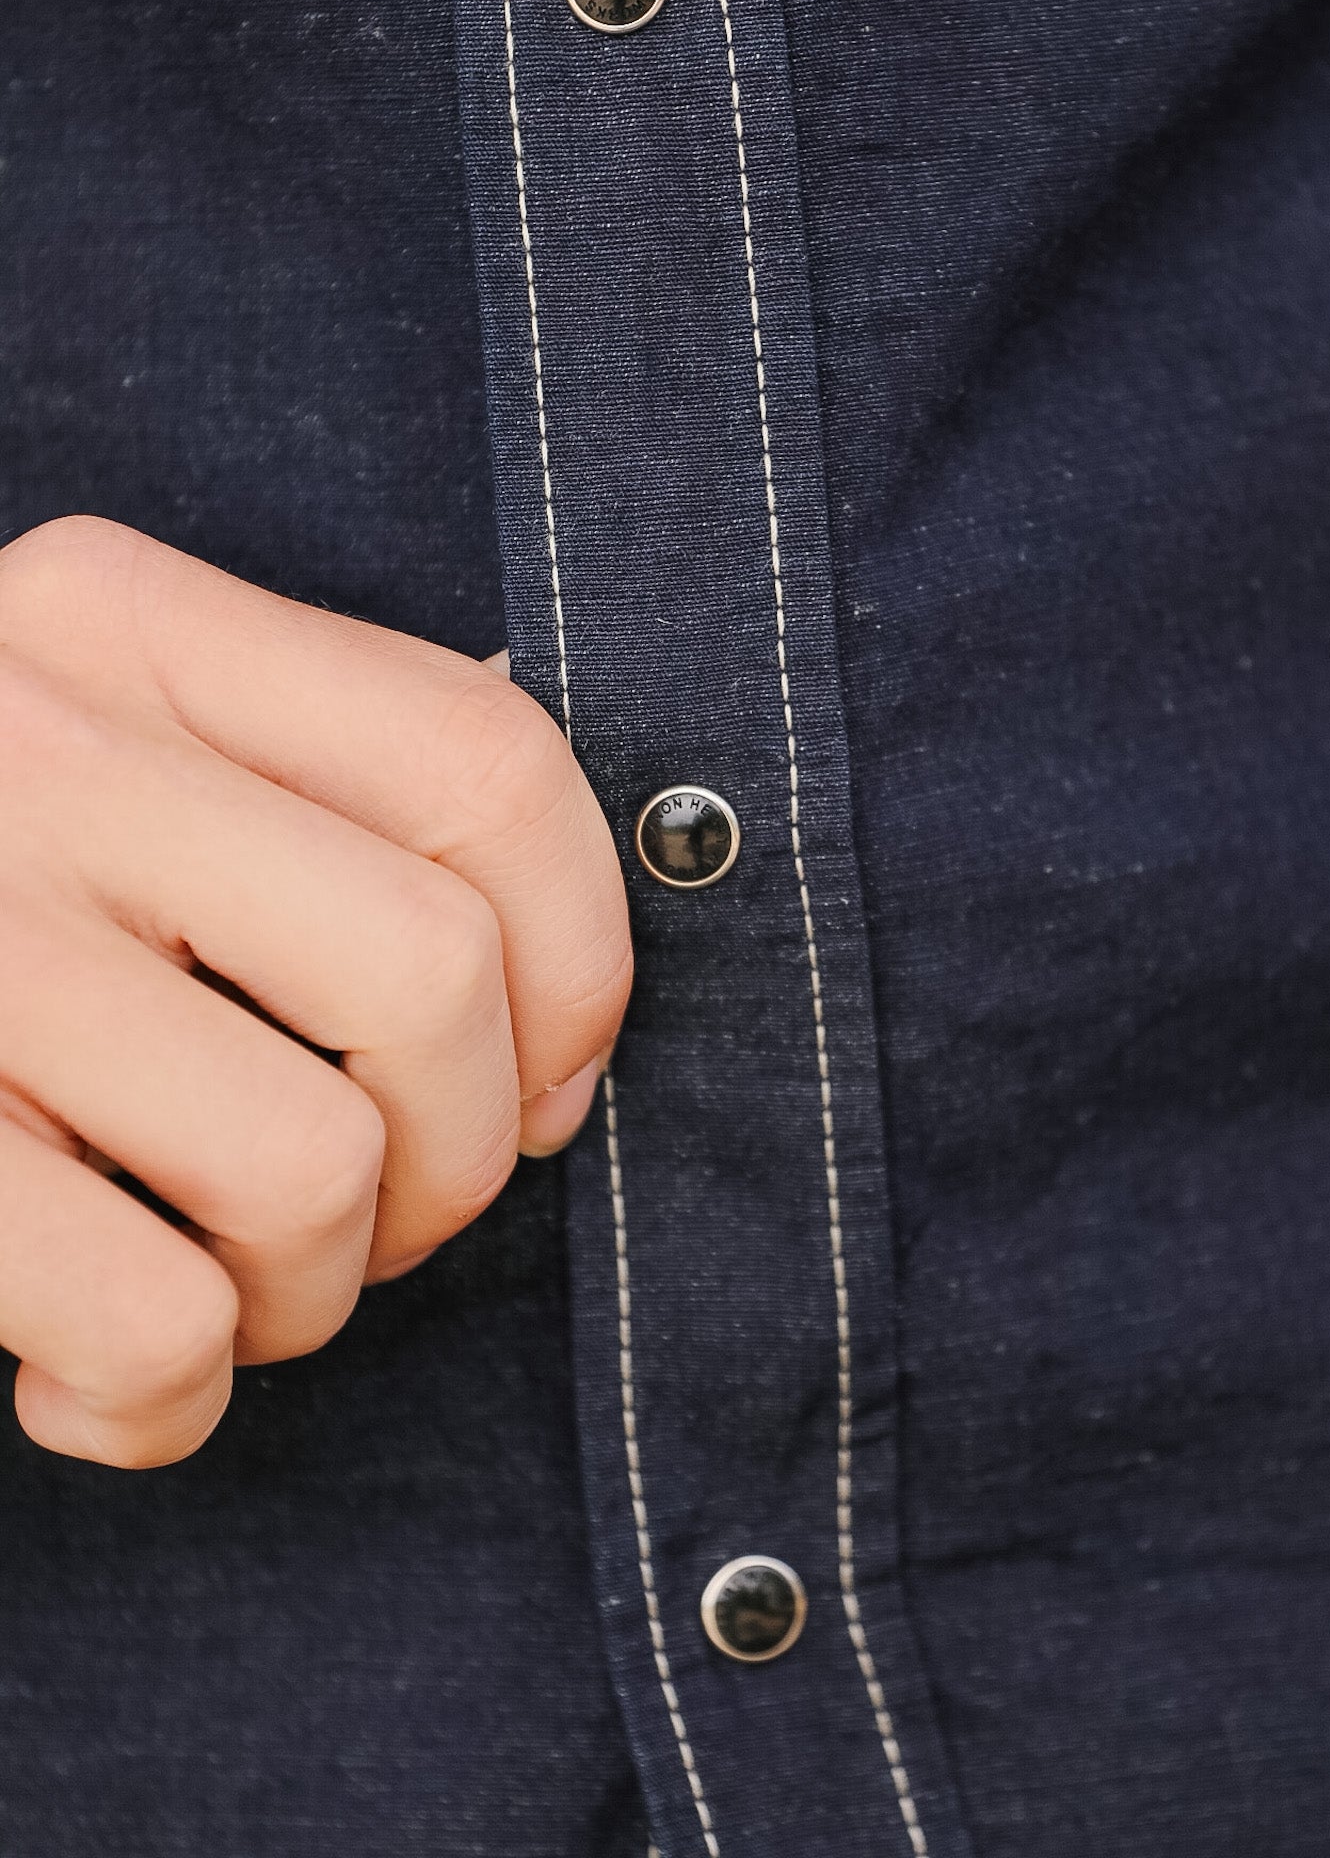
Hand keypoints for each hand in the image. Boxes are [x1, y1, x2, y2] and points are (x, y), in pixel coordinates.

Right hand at [0, 518, 630, 1467]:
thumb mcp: (109, 753)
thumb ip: (310, 812)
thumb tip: (558, 1029)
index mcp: (124, 621)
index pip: (491, 772)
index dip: (582, 969)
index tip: (543, 1080)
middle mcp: (28, 748)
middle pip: (432, 983)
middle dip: (457, 1161)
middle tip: (380, 1209)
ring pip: (309, 1174)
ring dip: (309, 1289)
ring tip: (223, 1282)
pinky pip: (150, 1329)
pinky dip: (164, 1400)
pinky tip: (86, 1368)